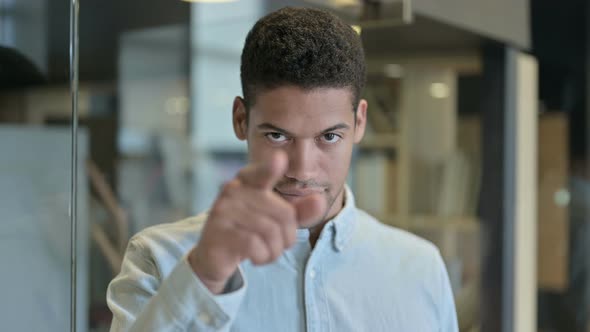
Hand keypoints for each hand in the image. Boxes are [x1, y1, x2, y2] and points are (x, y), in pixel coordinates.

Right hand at [188, 151, 324, 293]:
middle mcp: (234, 190)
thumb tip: (319, 200)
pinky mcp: (217, 230)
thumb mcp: (276, 221)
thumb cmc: (249, 232)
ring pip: (270, 231)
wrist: (214, 256)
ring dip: (274, 250)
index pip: (263, 172)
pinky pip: (253, 244)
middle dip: (287, 237)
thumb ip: (298, 211)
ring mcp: (223, 209)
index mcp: (249, 181)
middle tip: (277, 246)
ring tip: (266, 253)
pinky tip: (255, 257)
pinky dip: (262, 256)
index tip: (279, 160)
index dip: (271, 167)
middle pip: (283, 213)